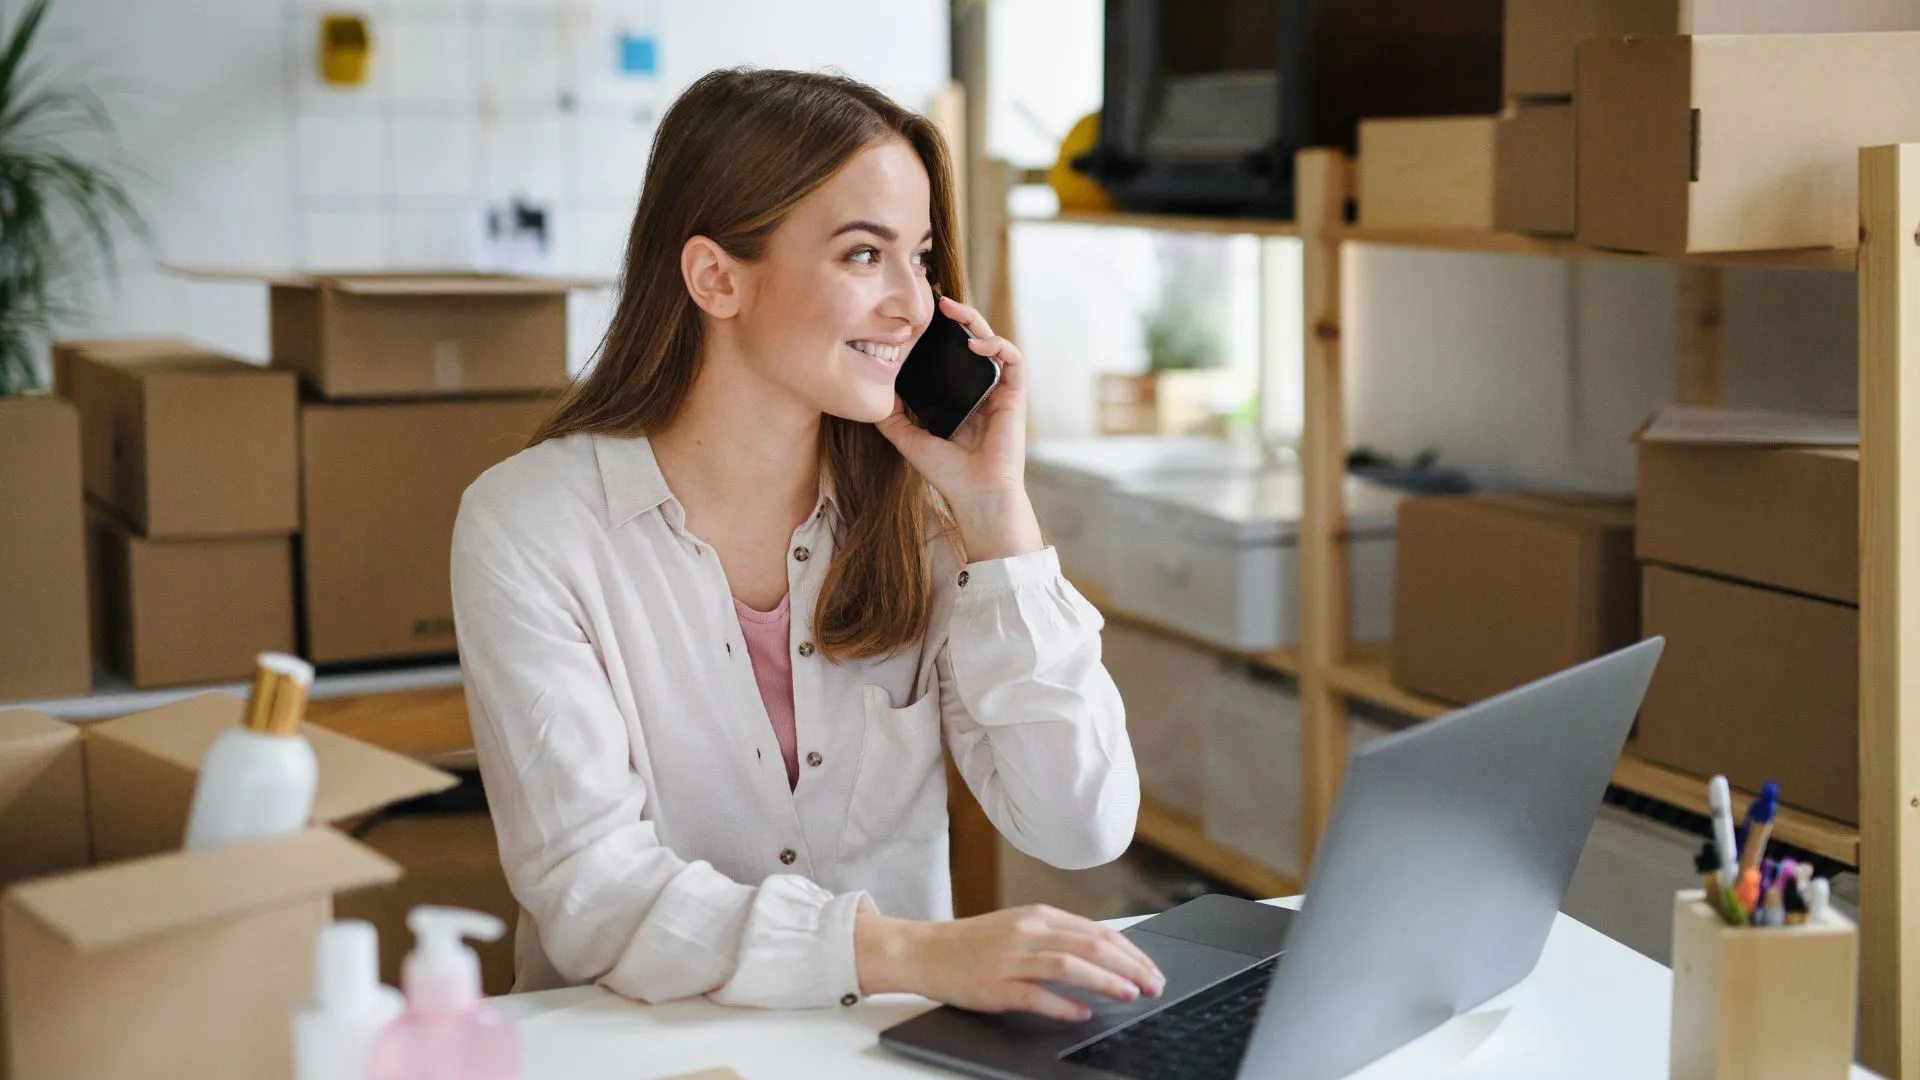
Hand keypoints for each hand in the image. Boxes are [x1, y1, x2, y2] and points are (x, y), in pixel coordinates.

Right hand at [855, 904, 1165, 1020]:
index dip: (1131, 952)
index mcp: (1039, 916)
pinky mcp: (995, 984)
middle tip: (1153, 985)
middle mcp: (1029, 932)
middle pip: (1092, 946)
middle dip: (1129, 967)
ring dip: (1106, 982)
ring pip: (1070, 966)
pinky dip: (1063, 1005)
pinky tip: (1081, 1013)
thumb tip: (1106, 956)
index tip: (1152, 970)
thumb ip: (1059, 938)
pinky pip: (1036, 995)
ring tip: (1130, 994)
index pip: (1098, 932)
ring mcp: (1012, 958)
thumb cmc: (976, 943)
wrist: (926, 950)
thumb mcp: (1021, 928)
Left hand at [875, 295, 1043, 561]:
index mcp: (959, 398)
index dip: (939, 334)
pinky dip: (997, 345)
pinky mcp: (1016, 396)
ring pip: (993, 343)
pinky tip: (975, 344)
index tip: (918, 316)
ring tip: (953, 311)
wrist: (976, 496)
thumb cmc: (948, 475)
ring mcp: (999, 392)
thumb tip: (874, 391)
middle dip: (957, 318)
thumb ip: (893, 416)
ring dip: (976, 322)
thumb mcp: (909, 439)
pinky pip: (1013, 359)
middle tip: (935, 301)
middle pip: (972, 342)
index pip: (951, 356)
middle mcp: (980, 390)